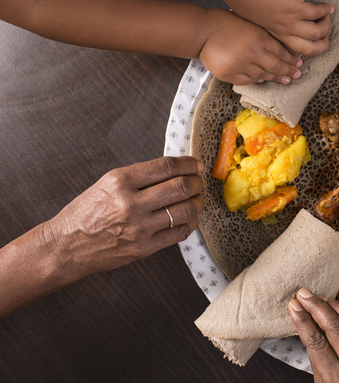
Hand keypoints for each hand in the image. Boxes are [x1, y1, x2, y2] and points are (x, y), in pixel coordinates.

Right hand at [49, 156, 204, 278]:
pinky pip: (180, 233)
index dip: (188, 164)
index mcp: (120, 181)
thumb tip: (176, 169)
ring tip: (197, 199)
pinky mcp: (144, 248)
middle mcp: (130, 203)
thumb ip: (140, 176)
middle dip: (197, 182)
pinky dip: (191, 222)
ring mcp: (139, 228)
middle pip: (181, 187)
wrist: (66, 246)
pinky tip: (189, 217)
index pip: (166, 166)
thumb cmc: (87, 212)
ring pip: (186, 210)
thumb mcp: (107, 183)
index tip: (195, 164)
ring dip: (198, 202)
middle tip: (199, 181)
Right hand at [198, 8, 304, 84]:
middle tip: (297, 75)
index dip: (292, 60)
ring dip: (275, 78)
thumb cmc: (226, 23)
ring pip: (264, 76)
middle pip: (277, 67)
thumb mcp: (250, 24)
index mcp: (259, 37)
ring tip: (285, 80)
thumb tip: (281, 49)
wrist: (203, 31)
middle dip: (289, 72)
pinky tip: (263, 80)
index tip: (299, 64)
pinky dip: (257, 80)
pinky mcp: (231, 75)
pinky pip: (249, 81)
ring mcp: (242, 65)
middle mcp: (253, 53)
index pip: (282, 52)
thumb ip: (264, 36)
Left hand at [230, 0, 333, 56]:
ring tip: (326, 18)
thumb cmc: (248, 1)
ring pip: (316, 33)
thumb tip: (283, 20)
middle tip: (326, 38)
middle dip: (322, 46)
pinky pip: (317, 13)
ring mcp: (291, 22)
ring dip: (325, 26)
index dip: (306, 49)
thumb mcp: (260, 20)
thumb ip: (272, 24)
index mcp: (275, 37)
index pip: (294, 52)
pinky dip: (326, 10)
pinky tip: (328, 8)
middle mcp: (284, 33)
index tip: (313, 44)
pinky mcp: (296, 9)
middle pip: (310, 49)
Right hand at [288, 288, 338, 382]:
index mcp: (335, 379)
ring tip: (323, 299)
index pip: (315, 341)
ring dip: (338, 306)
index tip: (293, 306)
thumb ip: (319, 359)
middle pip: (334, 328)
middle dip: (317, 307)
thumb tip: (306, 324)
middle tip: (304, 294)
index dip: (302, 320)